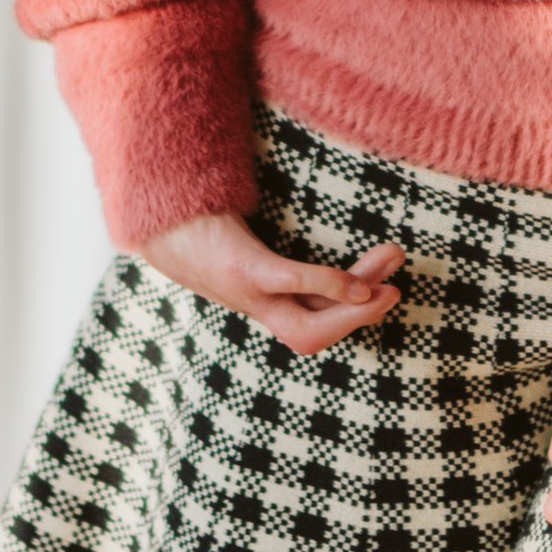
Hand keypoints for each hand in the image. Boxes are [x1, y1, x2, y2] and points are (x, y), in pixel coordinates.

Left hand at [137, 208, 405, 356]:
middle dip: (358, 321)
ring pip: (305, 326)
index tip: (382, 292)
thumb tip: (307, 238)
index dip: (349, 318)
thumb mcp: (243, 237)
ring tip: (387, 287)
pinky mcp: (239, 269)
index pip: (310, 327)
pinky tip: (357, 283)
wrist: (154, 215)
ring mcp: (245, 293)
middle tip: (396, 293)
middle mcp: (251, 307)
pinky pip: (289, 285)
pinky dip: (325, 287)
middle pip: (310, 336)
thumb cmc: (204, 223)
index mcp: (256, 301)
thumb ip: (272, 250)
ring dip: (352, 312)